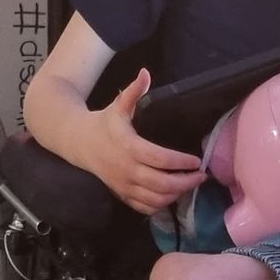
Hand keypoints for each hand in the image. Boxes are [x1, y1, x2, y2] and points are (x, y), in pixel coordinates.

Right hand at [91, 68, 203, 214]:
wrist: (79, 143)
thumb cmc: (104, 123)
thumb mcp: (118, 106)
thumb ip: (134, 91)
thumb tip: (146, 72)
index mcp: (130, 147)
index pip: (161, 159)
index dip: (182, 162)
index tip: (197, 160)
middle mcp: (127, 170)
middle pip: (162, 184)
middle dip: (186, 182)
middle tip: (201, 176)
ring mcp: (124, 185)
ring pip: (155, 199)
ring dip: (176, 195)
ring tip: (190, 184)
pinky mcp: (121, 194)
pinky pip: (144, 207)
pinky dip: (160, 205)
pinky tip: (172, 195)